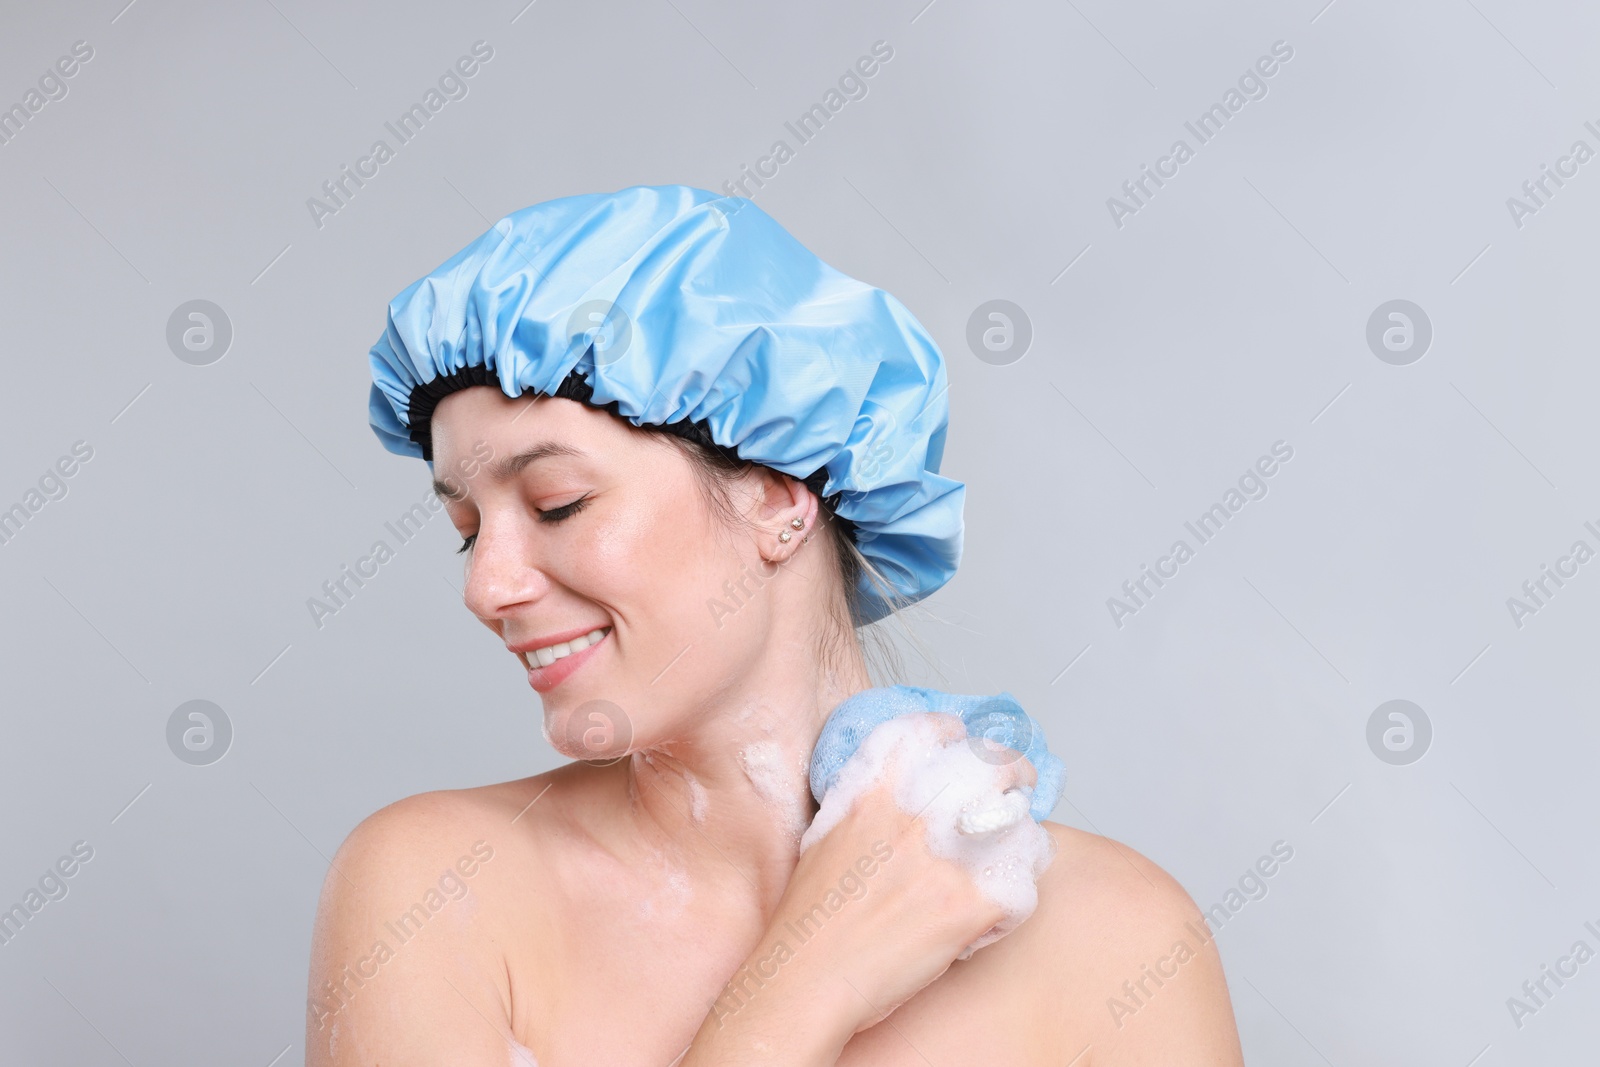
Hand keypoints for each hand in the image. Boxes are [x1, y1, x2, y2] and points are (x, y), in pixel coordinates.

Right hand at [778, 712, 1042, 1031]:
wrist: (807, 978)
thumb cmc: (810, 918)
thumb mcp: (828, 832)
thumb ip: (867, 800)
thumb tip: (900, 791)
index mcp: (876, 787)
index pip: (936, 730)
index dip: (959, 738)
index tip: (966, 751)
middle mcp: (916, 811)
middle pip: (995, 766)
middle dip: (1014, 776)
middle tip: (1016, 792)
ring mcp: (948, 856)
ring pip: (1022, 824)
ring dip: (1021, 839)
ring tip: (1010, 858)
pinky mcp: (971, 904)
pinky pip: (1023, 887)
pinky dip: (1015, 900)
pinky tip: (994, 911)